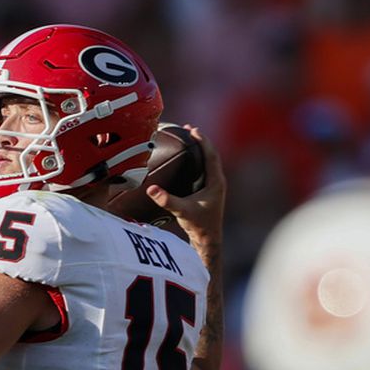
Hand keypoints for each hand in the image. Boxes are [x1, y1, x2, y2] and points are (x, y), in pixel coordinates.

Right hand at [145, 125, 225, 257]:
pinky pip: (205, 170)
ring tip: (190, 139)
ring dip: (200, 150)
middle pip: (211, 155)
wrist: (208, 240)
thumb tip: (151, 189)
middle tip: (190, 129)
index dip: (202, 142)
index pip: (211, 156)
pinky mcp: (209, 192)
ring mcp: (214, 187)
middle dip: (201, 142)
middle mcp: (217, 182)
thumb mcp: (182, 211)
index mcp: (215, 182)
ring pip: (209, 162)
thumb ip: (166, 200)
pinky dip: (198, 161)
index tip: (193, 131)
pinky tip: (189, 161)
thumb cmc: (199, 226)